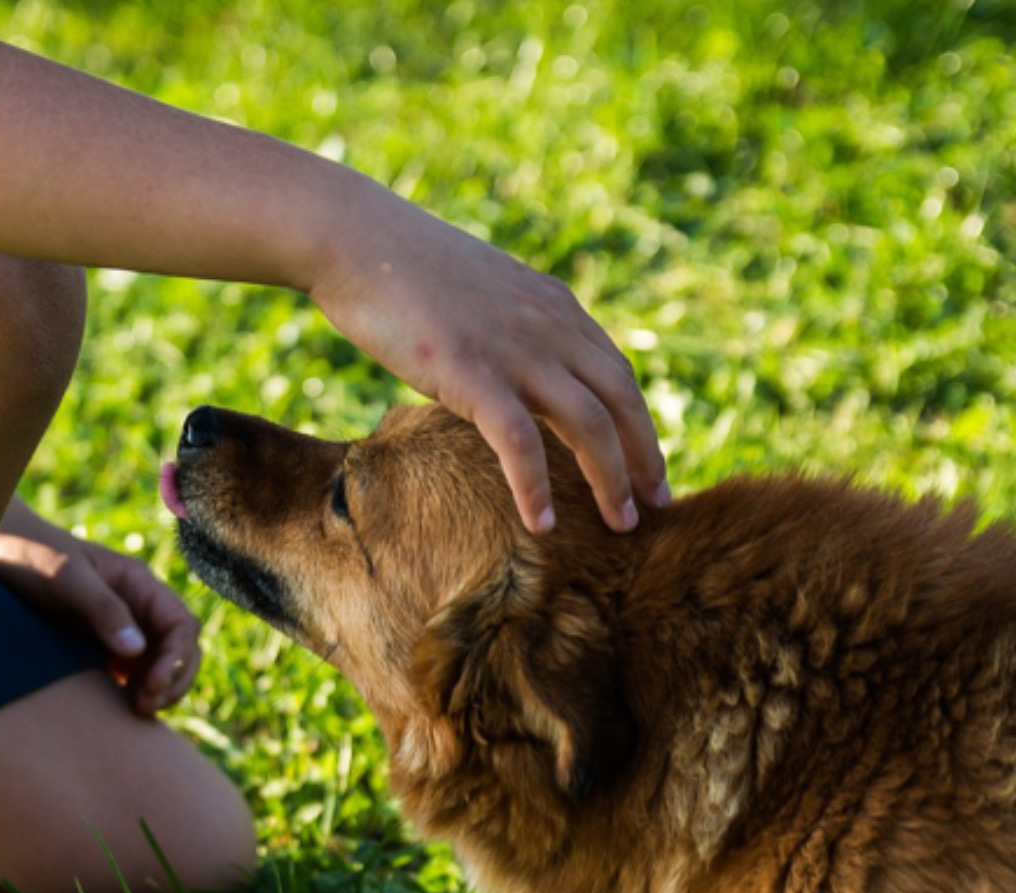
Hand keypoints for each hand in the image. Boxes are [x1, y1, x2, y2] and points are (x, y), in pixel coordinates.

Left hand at [0, 531, 200, 716]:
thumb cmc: (31, 556)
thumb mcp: (67, 578)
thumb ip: (103, 610)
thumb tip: (136, 651)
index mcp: (139, 584)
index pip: (182, 626)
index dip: (177, 659)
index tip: (152, 686)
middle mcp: (137, 607)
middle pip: (180, 649)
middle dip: (173, 680)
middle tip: (145, 707)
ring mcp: (120, 627)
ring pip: (159, 664)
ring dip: (158, 690)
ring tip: (136, 711)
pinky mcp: (100, 644)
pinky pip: (131, 673)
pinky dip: (133, 691)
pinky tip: (117, 707)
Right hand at [304, 186, 668, 533]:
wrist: (357, 242)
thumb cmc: (401, 271)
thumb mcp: (478, 295)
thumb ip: (508, 328)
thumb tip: (506, 368)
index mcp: (554, 307)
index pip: (616, 373)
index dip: (639, 423)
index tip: (646, 465)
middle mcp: (550, 327)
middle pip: (621, 401)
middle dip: (645, 457)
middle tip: (658, 505)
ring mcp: (515, 350)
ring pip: (589, 425)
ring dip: (611, 480)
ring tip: (621, 526)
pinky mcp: (473, 374)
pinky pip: (520, 443)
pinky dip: (536, 488)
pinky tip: (542, 524)